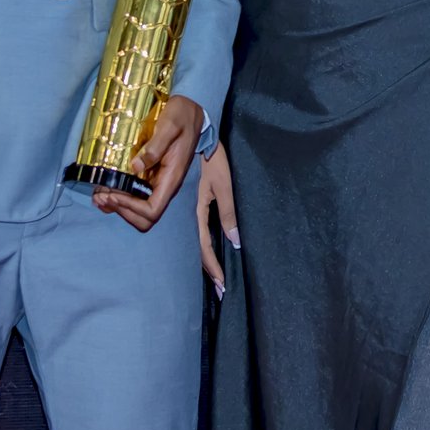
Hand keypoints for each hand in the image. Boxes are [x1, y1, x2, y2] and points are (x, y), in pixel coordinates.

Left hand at [94, 95, 202, 231]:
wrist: (190, 109)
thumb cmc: (181, 116)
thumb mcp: (170, 126)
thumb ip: (156, 146)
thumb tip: (135, 167)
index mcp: (172, 177)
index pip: (153, 209)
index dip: (131, 208)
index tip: (113, 194)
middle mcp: (165, 185)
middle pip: (145, 218)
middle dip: (122, 211)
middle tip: (102, 197)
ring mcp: (158, 182)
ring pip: (138, 211)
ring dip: (118, 208)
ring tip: (98, 196)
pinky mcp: (151, 176)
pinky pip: (135, 197)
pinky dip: (119, 199)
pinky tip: (105, 191)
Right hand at [196, 141, 238, 298]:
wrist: (201, 138)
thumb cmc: (214, 160)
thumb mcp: (224, 185)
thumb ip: (228, 212)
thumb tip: (233, 241)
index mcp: (200, 212)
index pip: (206, 247)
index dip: (213, 267)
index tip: (222, 286)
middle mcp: (196, 214)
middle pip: (202, 249)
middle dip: (211, 271)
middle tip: (221, 291)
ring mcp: (196, 209)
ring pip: (201, 241)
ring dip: (209, 261)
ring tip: (217, 278)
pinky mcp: (200, 203)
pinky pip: (203, 230)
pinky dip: (208, 246)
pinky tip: (213, 251)